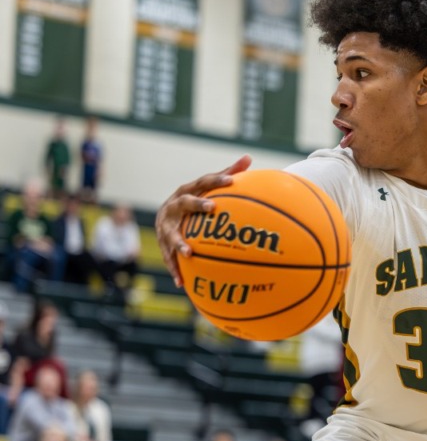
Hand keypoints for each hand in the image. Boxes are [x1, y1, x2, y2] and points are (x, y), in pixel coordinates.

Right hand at [155, 156, 250, 286]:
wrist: (166, 213)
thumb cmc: (196, 198)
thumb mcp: (208, 187)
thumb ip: (228, 174)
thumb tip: (249, 157)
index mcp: (187, 191)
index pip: (203, 182)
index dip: (217, 180)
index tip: (232, 181)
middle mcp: (174, 206)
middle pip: (185, 204)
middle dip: (197, 205)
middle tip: (212, 208)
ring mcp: (165, 225)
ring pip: (170, 234)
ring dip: (179, 243)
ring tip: (189, 253)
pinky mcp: (162, 242)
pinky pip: (168, 257)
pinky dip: (175, 269)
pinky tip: (182, 283)